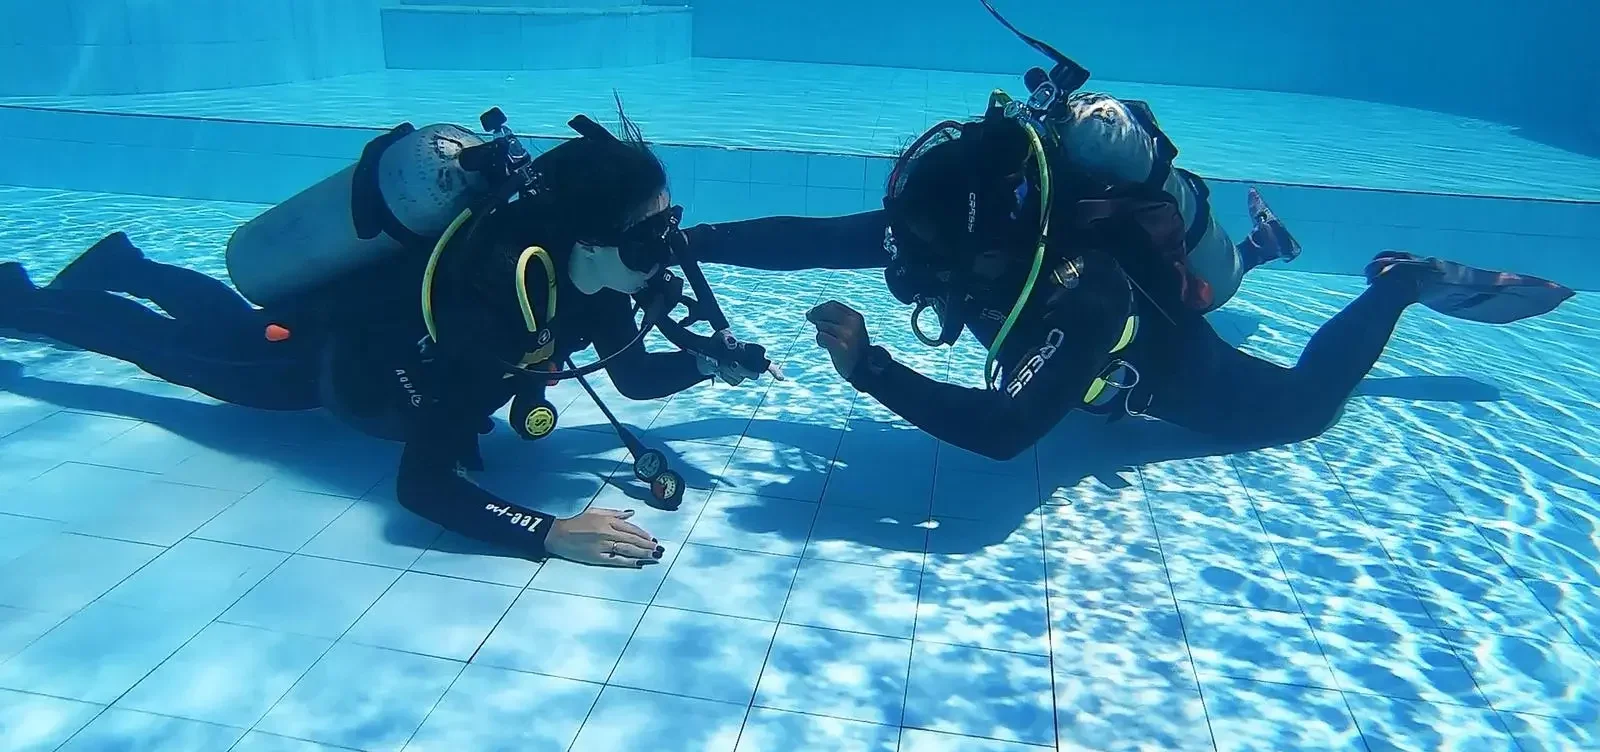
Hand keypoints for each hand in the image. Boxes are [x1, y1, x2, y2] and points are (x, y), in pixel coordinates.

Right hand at [546, 508, 663, 567]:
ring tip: (654, 556)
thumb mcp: (596, 512)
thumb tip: (631, 513)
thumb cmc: (577, 522)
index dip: (643, 534)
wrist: (558, 534)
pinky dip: (628, 562)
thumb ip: (615, 513)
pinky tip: (638, 563)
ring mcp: (603, 546)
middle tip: (659, 549)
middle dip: (647, 545)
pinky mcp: (597, 557)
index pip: (630, 528)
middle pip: (632, 540)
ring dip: (642, 553)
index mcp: (608, 521)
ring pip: (627, 550)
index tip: (653, 539)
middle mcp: (607, 533)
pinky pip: (616, 560)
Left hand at [693, 330, 784, 385]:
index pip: (767, 363)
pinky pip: (733, 380)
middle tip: (733, 364)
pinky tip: (719, 369)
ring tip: (721, 363)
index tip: (779, 378)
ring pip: (743, 376)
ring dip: (731, 371)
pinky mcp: (735, 379)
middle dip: (744, 370)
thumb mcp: (720, 336)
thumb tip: (732, 343)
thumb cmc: (717, 342)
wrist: (706, 354)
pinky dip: (725, 375)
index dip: (773, 370)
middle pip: (754, 373)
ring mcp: (743, 372)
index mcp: (752, 352)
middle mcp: (750, 364)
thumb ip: (727, 338)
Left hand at [806, 300, 869, 379]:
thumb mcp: (849, 330)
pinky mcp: (840, 346)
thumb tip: (809, 313)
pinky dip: (821, 341)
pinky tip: (826, 347)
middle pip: (825, 312)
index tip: (812, 313)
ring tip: (828, 342)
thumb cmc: (852, 349)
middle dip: (816, 316)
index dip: (820, 308)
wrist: (863, 369)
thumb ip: (834, 320)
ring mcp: (847, 334)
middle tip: (812, 321)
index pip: (833, 305)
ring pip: (822, 325)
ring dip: (820, 333)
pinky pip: (821, 336)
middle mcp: (853, 323)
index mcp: (856, 317)